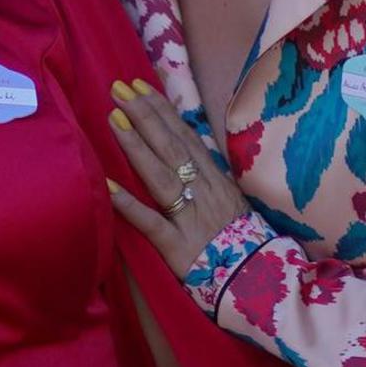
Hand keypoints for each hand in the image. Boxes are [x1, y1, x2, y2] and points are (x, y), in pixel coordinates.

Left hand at [102, 77, 252, 274]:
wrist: (258, 280)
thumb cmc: (241, 240)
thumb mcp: (229, 198)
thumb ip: (205, 174)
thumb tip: (182, 145)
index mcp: (213, 179)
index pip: (184, 137)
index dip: (162, 110)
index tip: (139, 86)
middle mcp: (202, 191)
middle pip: (171, 147)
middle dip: (144, 115)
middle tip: (118, 88)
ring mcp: (190, 218)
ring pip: (161, 176)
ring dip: (136, 146)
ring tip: (113, 119)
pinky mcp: (178, 247)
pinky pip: (152, 223)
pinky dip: (130, 205)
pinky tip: (108, 187)